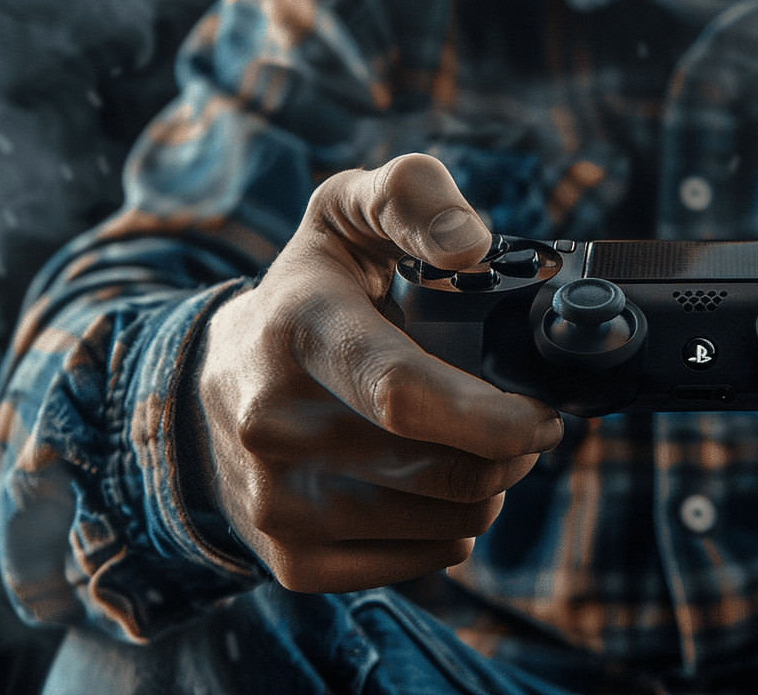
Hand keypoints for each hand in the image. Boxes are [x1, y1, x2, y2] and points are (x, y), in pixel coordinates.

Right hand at [197, 154, 562, 592]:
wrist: (213, 383)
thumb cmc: (309, 292)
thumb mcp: (346, 212)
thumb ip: (413, 196)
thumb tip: (469, 245)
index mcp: (297, 331)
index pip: (403, 393)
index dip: (493, 415)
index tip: (544, 415)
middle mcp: (273, 425)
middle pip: (442, 470)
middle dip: (512, 452)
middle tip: (527, 426)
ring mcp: (277, 502)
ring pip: (445, 521)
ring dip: (492, 489)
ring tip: (483, 448)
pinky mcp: (291, 560)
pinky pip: (421, 562)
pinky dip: (454, 531)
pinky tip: (439, 488)